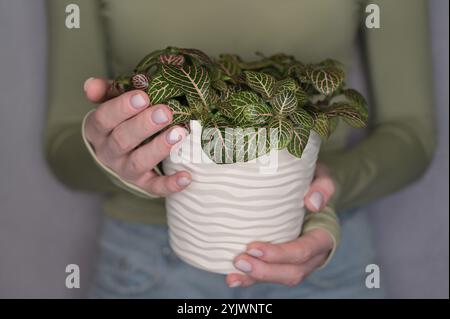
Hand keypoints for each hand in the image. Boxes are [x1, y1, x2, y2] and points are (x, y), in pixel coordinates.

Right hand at [83, 77, 190, 195]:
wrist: (119, 153)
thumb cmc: (120, 120)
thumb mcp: (111, 102)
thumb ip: (105, 91)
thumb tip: (91, 85)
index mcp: (97, 130)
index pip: (103, 119)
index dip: (121, 108)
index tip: (143, 96)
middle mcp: (108, 152)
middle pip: (122, 140)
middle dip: (144, 125)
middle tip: (166, 112)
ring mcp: (125, 170)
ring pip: (138, 162)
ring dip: (159, 148)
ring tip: (180, 133)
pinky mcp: (142, 184)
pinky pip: (155, 187)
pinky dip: (170, 184)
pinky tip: (187, 177)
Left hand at [226, 164, 335, 287]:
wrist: (309, 191)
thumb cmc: (312, 184)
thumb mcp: (321, 178)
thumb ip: (323, 187)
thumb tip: (312, 203)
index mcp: (322, 236)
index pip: (304, 251)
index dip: (280, 254)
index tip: (253, 247)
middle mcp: (313, 255)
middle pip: (292, 272)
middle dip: (264, 270)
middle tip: (239, 260)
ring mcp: (297, 262)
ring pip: (279, 278)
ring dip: (255, 278)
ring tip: (233, 273)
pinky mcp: (282, 262)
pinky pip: (269, 275)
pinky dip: (250, 279)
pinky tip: (233, 278)